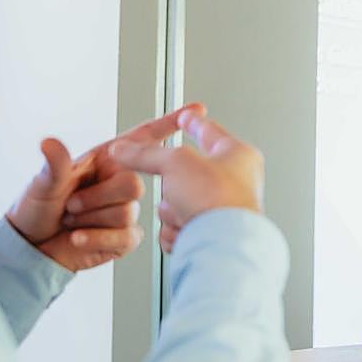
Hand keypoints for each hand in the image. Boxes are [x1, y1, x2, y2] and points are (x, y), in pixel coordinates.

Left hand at [6, 103, 204, 270]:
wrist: (33, 249)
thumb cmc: (36, 210)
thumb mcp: (42, 183)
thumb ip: (54, 164)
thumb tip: (50, 143)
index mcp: (106, 161)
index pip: (143, 138)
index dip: (169, 123)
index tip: (195, 112)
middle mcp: (119, 183)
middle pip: (133, 184)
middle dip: (97, 197)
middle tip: (71, 204)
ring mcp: (125, 211)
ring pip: (127, 212)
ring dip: (92, 218)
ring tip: (73, 220)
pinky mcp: (126, 238)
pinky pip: (124, 237)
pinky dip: (96, 239)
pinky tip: (79, 236)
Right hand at [110, 110, 264, 253]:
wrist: (223, 245)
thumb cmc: (217, 200)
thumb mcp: (175, 162)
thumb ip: (146, 153)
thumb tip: (123, 149)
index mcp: (238, 156)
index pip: (209, 131)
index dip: (191, 122)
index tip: (186, 115)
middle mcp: (236, 182)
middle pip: (184, 176)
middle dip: (172, 187)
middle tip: (177, 190)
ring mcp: (224, 211)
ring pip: (179, 204)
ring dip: (173, 211)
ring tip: (185, 213)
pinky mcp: (212, 235)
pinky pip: (181, 228)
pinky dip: (178, 231)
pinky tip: (187, 231)